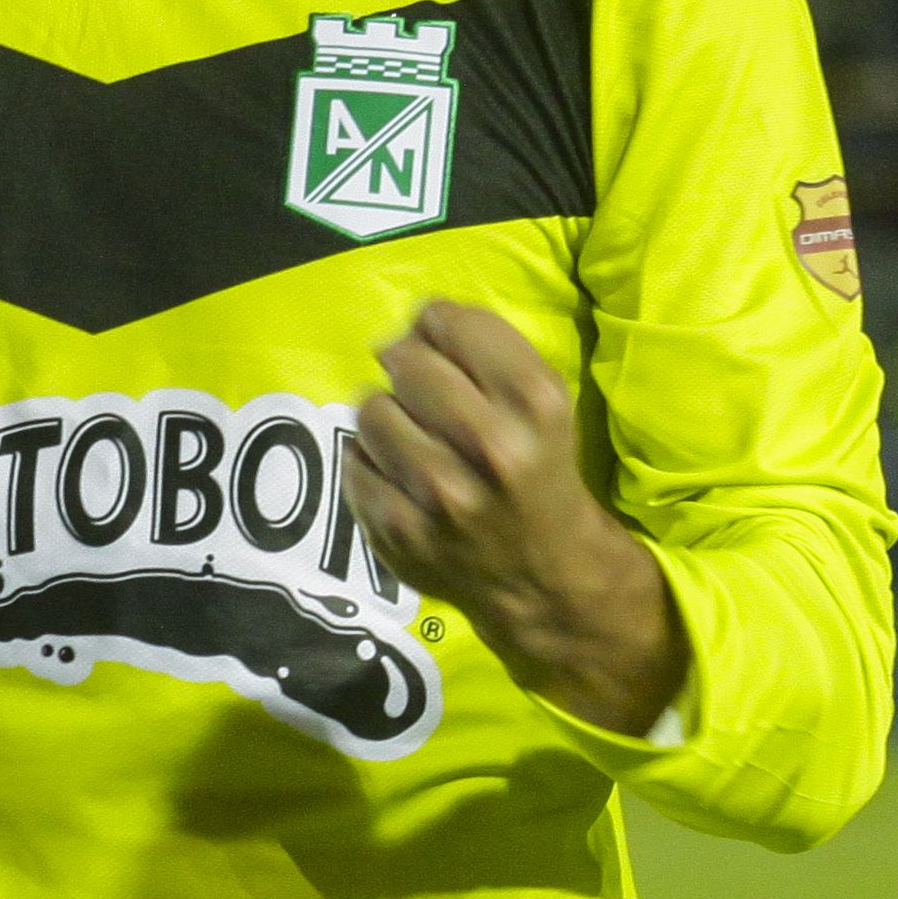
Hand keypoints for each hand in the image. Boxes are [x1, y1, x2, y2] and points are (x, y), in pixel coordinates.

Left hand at [350, 300, 687, 735]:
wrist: (544, 578)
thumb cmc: (537, 471)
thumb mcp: (539, 402)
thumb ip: (482, 349)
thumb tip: (411, 321)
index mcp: (535, 403)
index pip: (446, 321)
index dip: (437, 326)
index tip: (441, 344)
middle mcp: (492, 447)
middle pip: (403, 359)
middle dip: (406, 366)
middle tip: (422, 389)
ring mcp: (441, 494)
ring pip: (371, 408)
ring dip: (386, 416)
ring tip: (415, 439)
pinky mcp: (399, 529)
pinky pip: (353, 460)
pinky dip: (371, 463)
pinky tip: (403, 479)